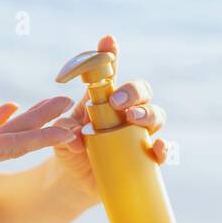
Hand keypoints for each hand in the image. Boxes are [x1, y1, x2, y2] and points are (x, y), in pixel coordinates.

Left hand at [48, 34, 169, 203]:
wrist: (75, 181)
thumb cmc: (68, 150)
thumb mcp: (58, 139)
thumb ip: (62, 131)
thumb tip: (75, 136)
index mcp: (103, 100)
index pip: (109, 73)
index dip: (110, 55)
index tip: (108, 42)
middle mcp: (125, 112)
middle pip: (140, 91)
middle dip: (133, 91)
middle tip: (117, 101)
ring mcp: (138, 133)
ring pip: (155, 115)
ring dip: (148, 113)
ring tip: (133, 119)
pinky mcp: (145, 157)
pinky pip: (161, 150)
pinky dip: (163, 148)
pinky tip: (157, 148)